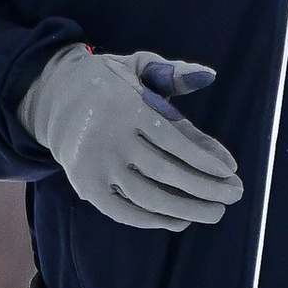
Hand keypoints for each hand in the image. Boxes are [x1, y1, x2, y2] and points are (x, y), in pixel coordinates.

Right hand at [21, 46, 242, 232]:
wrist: (53, 97)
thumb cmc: (108, 84)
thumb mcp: (137, 67)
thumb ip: (173, 74)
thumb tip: (209, 76)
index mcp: (127, 106)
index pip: (173, 139)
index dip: (204, 158)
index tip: (231, 171)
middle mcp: (110, 138)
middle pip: (165, 171)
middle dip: (205, 188)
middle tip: (234, 195)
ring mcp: (96, 166)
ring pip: (148, 196)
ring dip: (186, 209)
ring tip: (214, 213)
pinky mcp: (87, 186)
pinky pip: (123, 211)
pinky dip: (154, 220)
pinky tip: (180, 221)